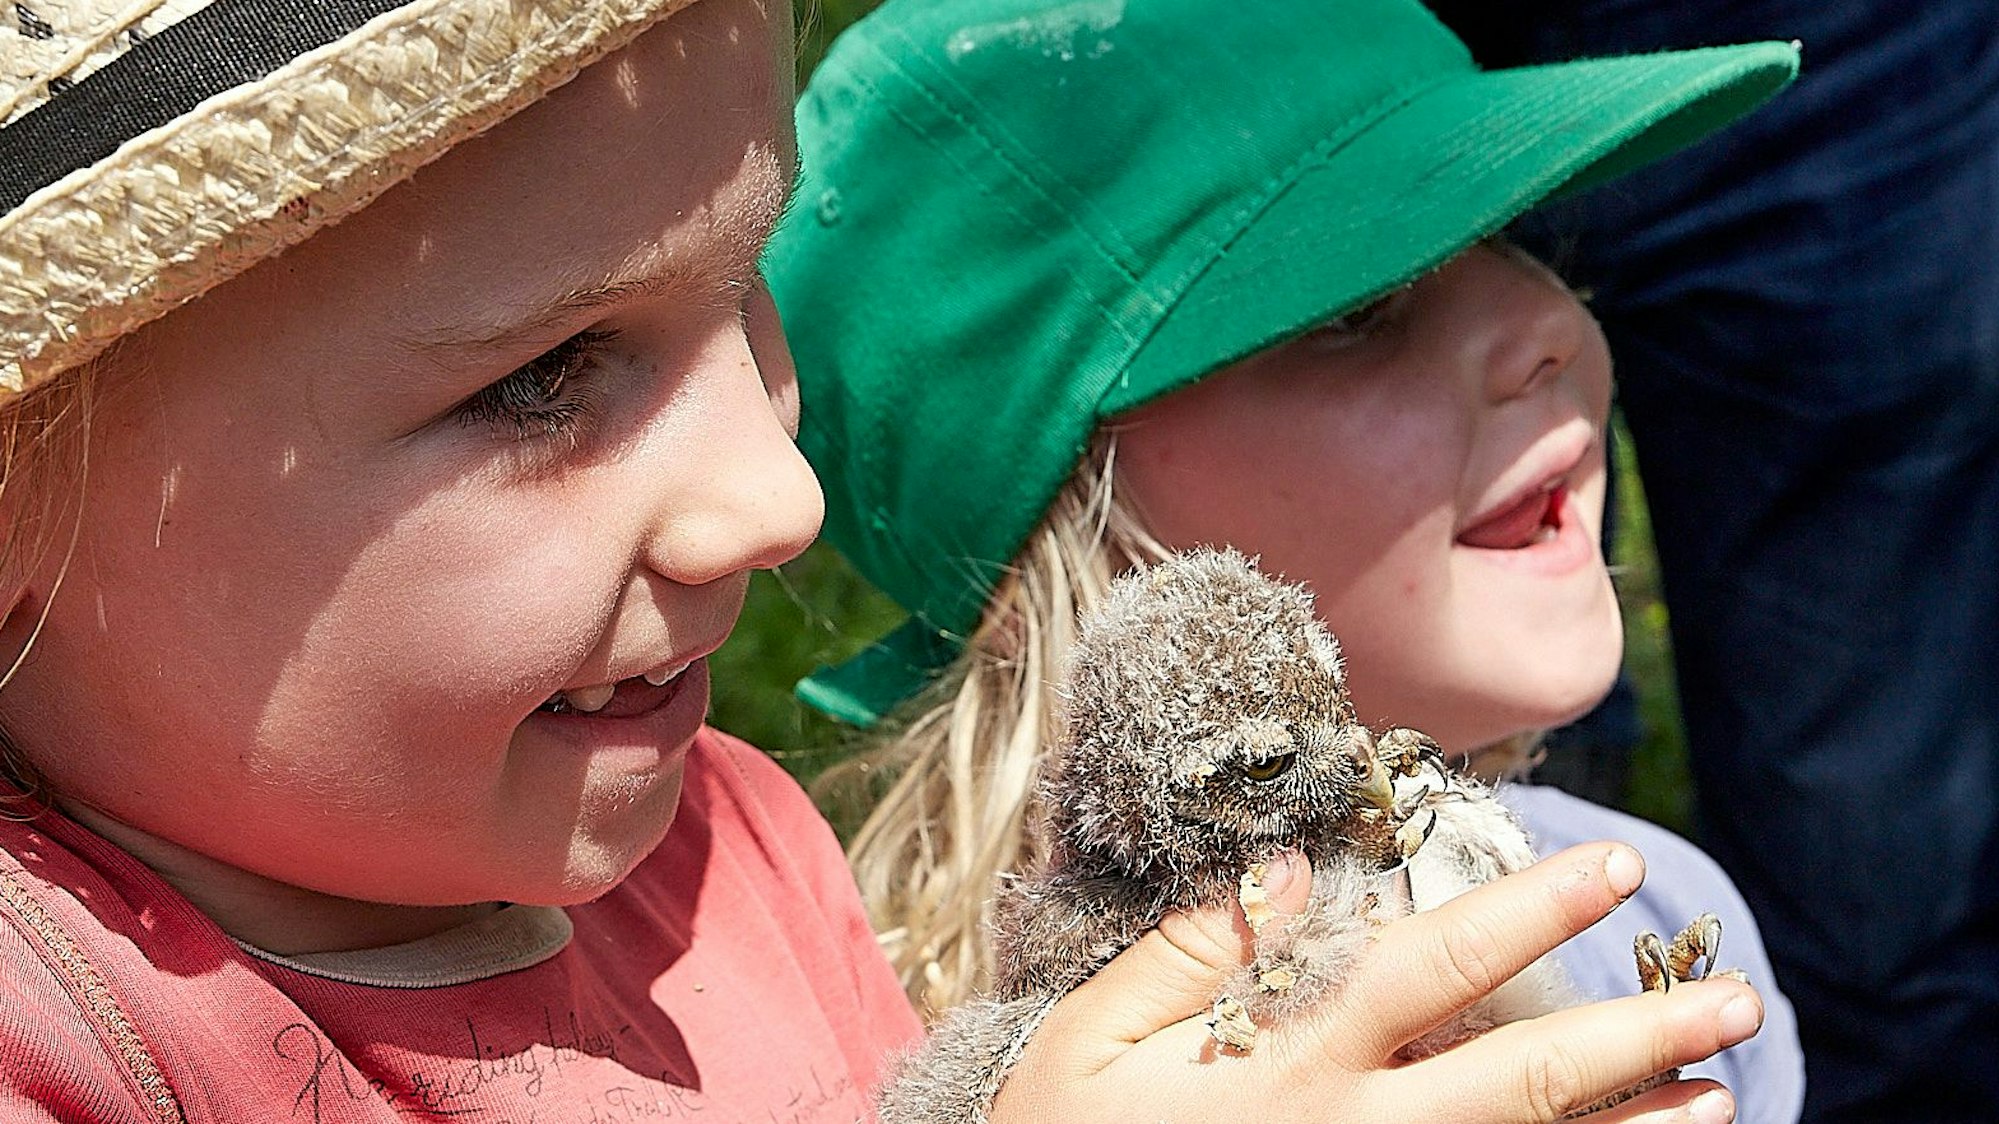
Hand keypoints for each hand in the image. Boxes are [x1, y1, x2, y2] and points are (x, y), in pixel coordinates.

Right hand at [989, 843, 1761, 1123]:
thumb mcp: (1090, 1037)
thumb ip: (1193, 951)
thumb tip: (1293, 869)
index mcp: (1284, 1061)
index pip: (1430, 972)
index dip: (1527, 914)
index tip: (1609, 871)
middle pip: (1518, 1082)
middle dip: (1634, 1037)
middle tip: (1733, 996)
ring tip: (1721, 1090)